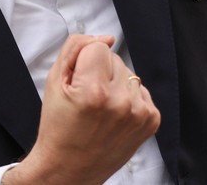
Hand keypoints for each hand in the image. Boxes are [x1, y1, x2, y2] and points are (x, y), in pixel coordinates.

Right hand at [3, 36, 160, 184]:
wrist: (69, 168)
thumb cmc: (58, 126)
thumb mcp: (54, 81)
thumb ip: (76, 48)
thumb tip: (107, 38)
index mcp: (94, 91)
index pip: (98, 47)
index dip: (83, 62)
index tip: (77, 83)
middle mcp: (120, 102)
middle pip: (115, 59)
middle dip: (100, 72)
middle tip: (87, 99)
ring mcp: (139, 113)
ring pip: (129, 74)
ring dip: (116, 85)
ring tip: (100, 109)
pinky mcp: (151, 121)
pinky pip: (141, 91)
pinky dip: (128, 98)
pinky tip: (114, 115)